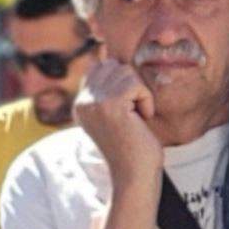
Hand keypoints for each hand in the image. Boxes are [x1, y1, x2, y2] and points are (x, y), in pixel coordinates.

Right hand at [73, 57, 160, 178]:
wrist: (135, 175)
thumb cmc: (134, 147)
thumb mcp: (115, 114)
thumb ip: (109, 88)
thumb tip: (107, 53)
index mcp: (81, 104)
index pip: (100, 67)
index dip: (121, 81)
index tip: (126, 109)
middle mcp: (83, 102)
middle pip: (114, 65)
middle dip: (131, 86)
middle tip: (132, 114)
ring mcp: (94, 103)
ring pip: (127, 72)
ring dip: (140, 94)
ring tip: (136, 118)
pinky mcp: (110, 105)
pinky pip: (137, 84)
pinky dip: (146, 101)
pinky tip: (141, 120)